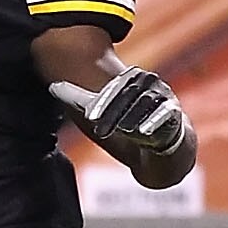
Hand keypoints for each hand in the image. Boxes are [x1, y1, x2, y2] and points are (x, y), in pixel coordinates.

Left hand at [50, 67, 188, 156]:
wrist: (159, 148)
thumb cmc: (126, 124)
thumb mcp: (102, 113)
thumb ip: (80, 99)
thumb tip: (52, 86)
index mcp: (131, 78)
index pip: (113, 87)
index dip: (101, 101)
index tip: (88, 117)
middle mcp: (149, 84)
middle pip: (129, 94)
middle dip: (113, 109)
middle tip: (97, 124)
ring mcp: (164, 98)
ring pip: (146, 104)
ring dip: (133, 115)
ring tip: (122, 128)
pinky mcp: (175, 115)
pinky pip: (167, 116)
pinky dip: (155, 122)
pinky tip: (144, 132)